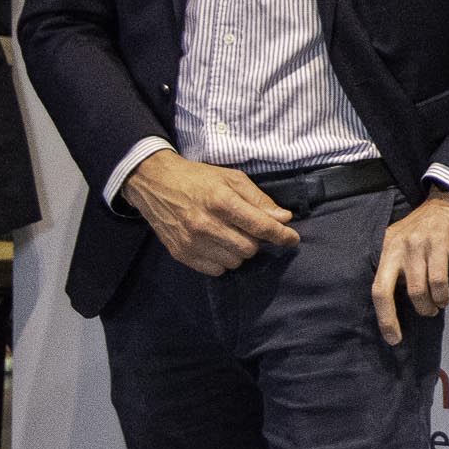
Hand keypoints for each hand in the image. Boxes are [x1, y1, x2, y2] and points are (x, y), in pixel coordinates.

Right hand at [121, 151, 298, 275]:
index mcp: (220, 201)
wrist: (155, 184)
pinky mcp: (181, 254)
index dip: (281, 235)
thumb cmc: (199, 179)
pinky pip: (216, 270)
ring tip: (231, 234)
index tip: (293, 239)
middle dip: (257, 240)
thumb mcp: (232, 178)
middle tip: (249, 228)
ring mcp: (191, 242)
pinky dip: (223, 260)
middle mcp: (205, 224)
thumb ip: (259, 200)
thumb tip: (283, 218)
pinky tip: (218, 244)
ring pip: (234, 261)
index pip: (260, 226)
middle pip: (249, 248)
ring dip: (240, 251)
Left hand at [371, 187, 448, 345]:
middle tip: (424, 316)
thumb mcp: (403, 244)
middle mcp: (398, 247)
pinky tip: (445, 296)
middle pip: (391, 290)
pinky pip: (439, 278)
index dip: (384, 317)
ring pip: (419, 288)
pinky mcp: (440, 242)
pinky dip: (443, 294)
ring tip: (436, 306)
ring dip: (430, 304)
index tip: (393, 338)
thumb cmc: (426, 230)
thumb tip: (394, 304)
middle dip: (404, 314)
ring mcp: (419, 244)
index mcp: (387, 250)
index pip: (378, 289)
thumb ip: (397, 268)